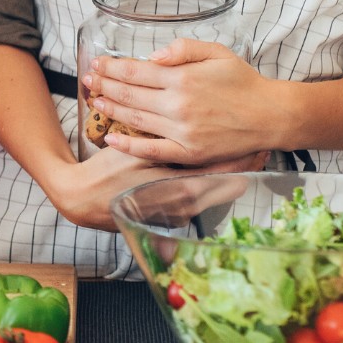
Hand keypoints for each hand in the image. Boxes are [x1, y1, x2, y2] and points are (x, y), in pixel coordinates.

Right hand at [48, 147, 269, 230]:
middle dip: (242, 163)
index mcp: (183, 190)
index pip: (228, 173)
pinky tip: (210, 163)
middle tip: (257, 144)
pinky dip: (210, 178)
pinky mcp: (173, 213)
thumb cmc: (108, 175)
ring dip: (227, 170)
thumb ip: (167, 143)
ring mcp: (181, 212)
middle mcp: (188, 206)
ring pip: (217, 189)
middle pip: (229, 184)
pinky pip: (201, 194)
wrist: (83, 200)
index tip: (260, 141)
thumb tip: (199, 130)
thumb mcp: (138, 154)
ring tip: (240, 150)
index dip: (245, 155)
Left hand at [84, 39, 289, 166]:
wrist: (270, 115)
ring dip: (111, 109)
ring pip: (135, 119)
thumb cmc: (244, 82)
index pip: (135, 71)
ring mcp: (182, 130)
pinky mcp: (189, 152)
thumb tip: (151, 57)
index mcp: (183, 77)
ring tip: (95, 102)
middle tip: (87, 80)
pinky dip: (129, 145)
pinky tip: (112, 139)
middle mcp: (178, 104)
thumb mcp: (216, 52)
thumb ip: (182, 48)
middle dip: (104, 85)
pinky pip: (152, 150)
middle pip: (129, 93)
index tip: (97, 64)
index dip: (111, 67)